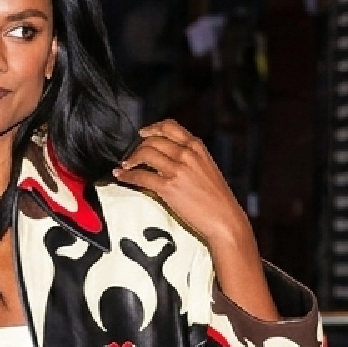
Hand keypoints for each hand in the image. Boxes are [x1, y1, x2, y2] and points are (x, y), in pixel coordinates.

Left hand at [113, 121, 254, 255]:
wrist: (225, 219)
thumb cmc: (218, 199)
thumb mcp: (207, 168)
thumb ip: (190, 158)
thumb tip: (169, 156)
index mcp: (197, 147)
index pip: (170, 127)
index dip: (152, 128)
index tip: (143, 133)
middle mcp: (187, 154)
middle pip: (153, 140)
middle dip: (138, 147)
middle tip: (132, 156)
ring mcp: (177, 170)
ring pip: (144, 153)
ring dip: (130, 159)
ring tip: (126, 166)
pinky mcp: (168, 187)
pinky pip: (140, 176)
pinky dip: (127, 176)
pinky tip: (121, 176)